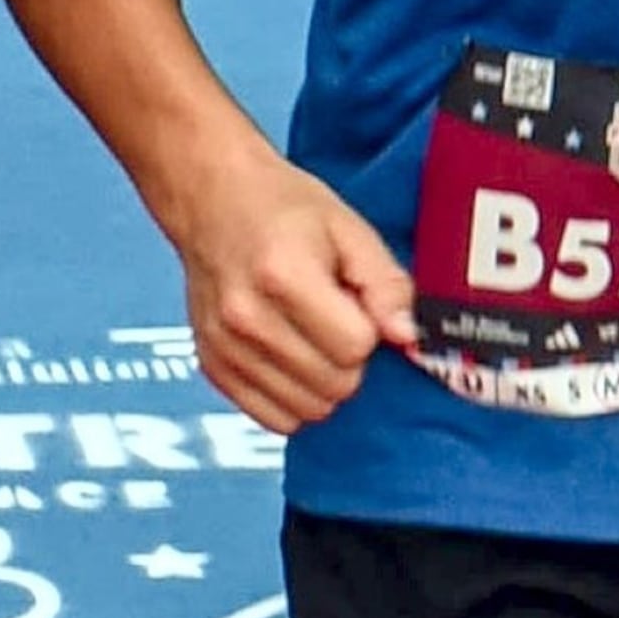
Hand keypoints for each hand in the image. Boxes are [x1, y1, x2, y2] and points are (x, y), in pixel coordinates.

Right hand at [175, 143, 421, 432]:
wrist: (211, 199)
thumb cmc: (281, 208)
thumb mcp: (348, 229)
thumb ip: (385, 284)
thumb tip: (407, 336)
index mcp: (284, 275)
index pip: (356, 346)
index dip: (368, 328)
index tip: (352, 303)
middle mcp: (246, 317)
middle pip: (335, 384)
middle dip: (348, 358)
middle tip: (333, 319)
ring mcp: (225, 347)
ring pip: (308, 409)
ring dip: (323, 382)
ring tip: (310, 336)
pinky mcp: (213, 367)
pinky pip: (274, 419)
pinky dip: (294, 398)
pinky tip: (291, 359)